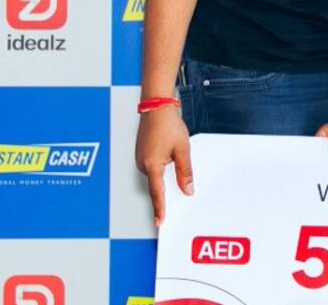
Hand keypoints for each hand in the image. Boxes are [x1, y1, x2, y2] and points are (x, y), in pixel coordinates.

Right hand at [135, 106, 192, 227]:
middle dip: (167, 187)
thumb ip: (185, 172)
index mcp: (151, 165)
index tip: (160, 221)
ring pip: (155, 174)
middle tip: (180, 185)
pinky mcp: (142, 152)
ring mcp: (140, 157)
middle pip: (156, 184)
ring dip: (165, 173)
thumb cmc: (168, 124)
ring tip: (176, 158)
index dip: (160, 209)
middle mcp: (142, 163)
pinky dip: (161, 166)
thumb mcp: (182, 149)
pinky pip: (152, 165)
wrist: (157, 106)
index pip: (157, 193)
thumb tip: (187, 189)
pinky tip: (170, 156)